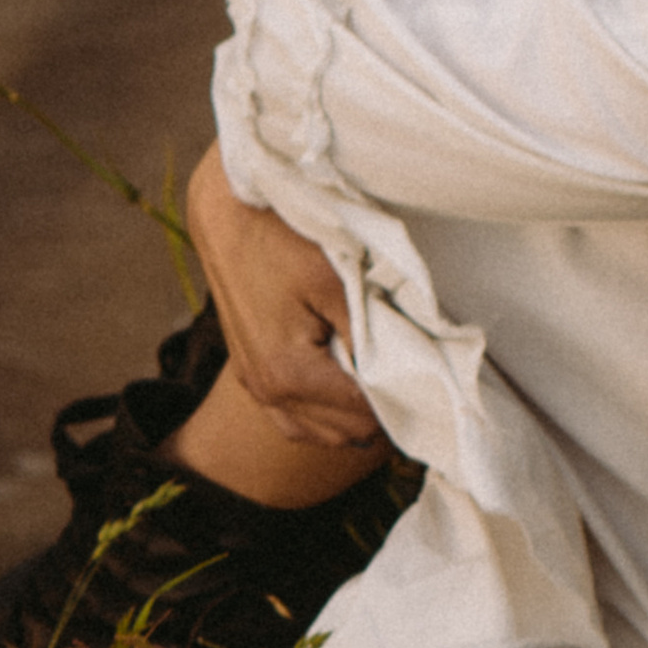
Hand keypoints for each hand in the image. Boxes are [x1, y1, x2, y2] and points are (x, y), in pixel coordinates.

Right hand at [185, 137, 383, 449]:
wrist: (227, 214)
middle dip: (376, 409)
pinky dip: (320, 413)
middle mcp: (267, 391)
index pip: (363, 416)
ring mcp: (254, 386)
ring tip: (373, 375)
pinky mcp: (248, 374)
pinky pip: (292, 418)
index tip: (420, 373)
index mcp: (290, 374)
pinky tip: (339, 384)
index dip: (398, 399)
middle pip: (344, 433)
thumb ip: (369, 335)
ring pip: (317, 433)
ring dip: (348, 415)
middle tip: (401, 369)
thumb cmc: (284, 238)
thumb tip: (400, 375)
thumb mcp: (337, 281)